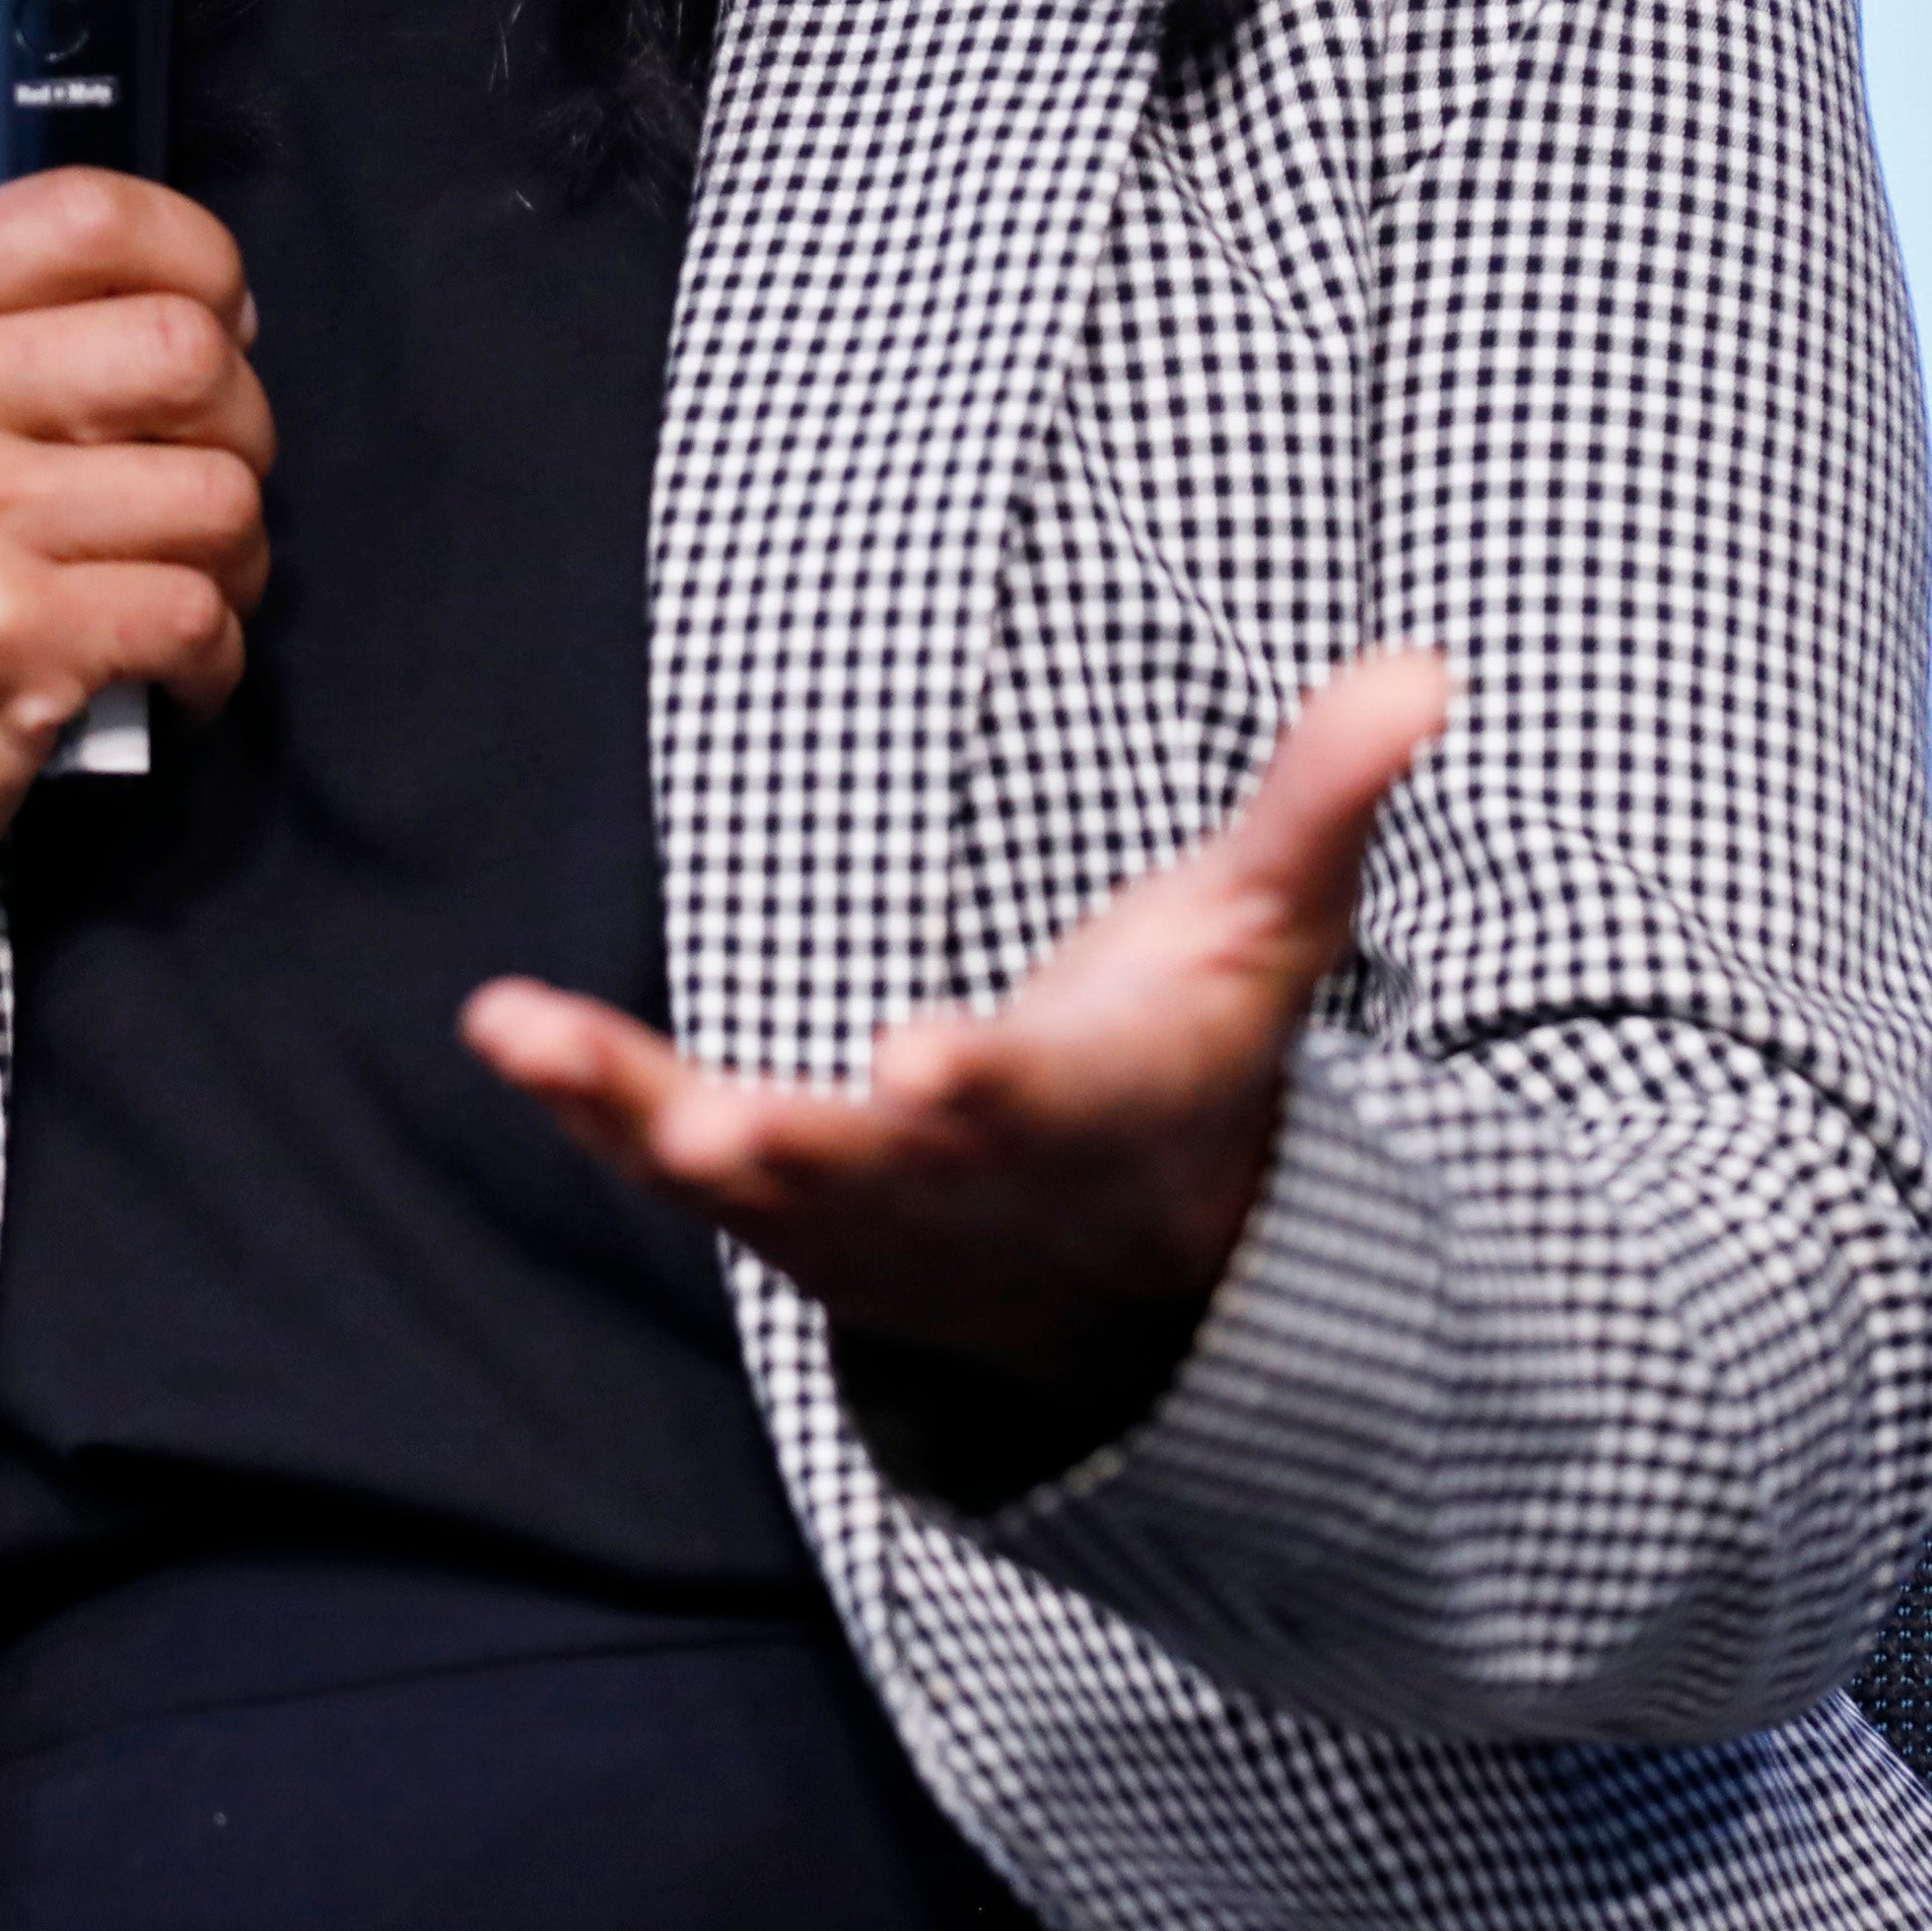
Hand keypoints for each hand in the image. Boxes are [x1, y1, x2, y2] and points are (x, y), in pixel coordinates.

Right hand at [0, 169, 272, 926]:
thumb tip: (210, 307)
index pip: (92, 212)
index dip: (201, 263)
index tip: (218, 327)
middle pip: (186, 347)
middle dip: (242, 426)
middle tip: (204, 483)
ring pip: (219, 492)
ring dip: (238, 558)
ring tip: (182, 588)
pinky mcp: (7, 640)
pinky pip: (199, 613)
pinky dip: (214, 658)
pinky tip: (168, 673)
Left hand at [462, 645, 1448, 1411]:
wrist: (1137, 1266)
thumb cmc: (1198, 1057)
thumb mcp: (1272, 930)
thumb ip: (1327, 799)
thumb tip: (1428, 664)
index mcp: (1091, 1114)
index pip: (1035, 1105)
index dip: (982, 1087)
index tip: (923, 1063)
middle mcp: (965, 1182)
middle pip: (870, 1173)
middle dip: (799, 1149)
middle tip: (718, 1132)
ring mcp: (860, 1212)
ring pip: (740, 1180)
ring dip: (638, 1121)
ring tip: (533, 1045)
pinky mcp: (777, 1206)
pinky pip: (665, 1162)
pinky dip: (590, 1109)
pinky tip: (502, 1030)